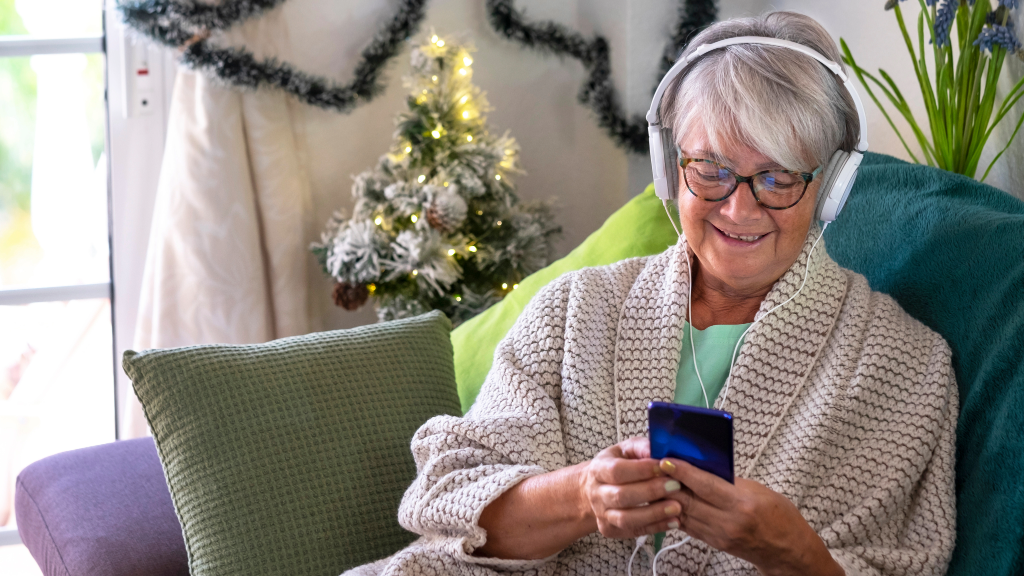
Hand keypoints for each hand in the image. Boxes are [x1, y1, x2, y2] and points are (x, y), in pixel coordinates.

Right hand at [579, 437, 685, 538]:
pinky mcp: (610, 530)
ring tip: (677, 507)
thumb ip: (643, 448)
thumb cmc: (617, 464)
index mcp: (598, 469)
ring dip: (653, 514)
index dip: (641, 470)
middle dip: (650, 491)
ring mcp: (602, 514)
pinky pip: (633, 531)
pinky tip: (673, 521)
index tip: (664, 466)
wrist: (595, 489)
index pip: (617, 471)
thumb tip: (661, 452)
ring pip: (626, 519)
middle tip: (676, 486)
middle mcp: (596, 493)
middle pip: (621, 496)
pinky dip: (655, 527)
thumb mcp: (627, 450)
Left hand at [658, 458, 842, 575]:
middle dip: (668, 483)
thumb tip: (702, 466)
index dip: (682, 471)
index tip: (666, 460)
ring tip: (657, 481)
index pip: (704, 485)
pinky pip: (689, 526)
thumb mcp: (756, 489)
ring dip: (668, 498)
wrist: (787, 549)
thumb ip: (728, 480)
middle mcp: (728, 522)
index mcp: (741, 504)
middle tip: (654, 467)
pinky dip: (678, 512)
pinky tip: (670, 501)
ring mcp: (719, 535)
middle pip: (688, 500)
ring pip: (684, 514)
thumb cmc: (778, 515)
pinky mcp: (714, 543)